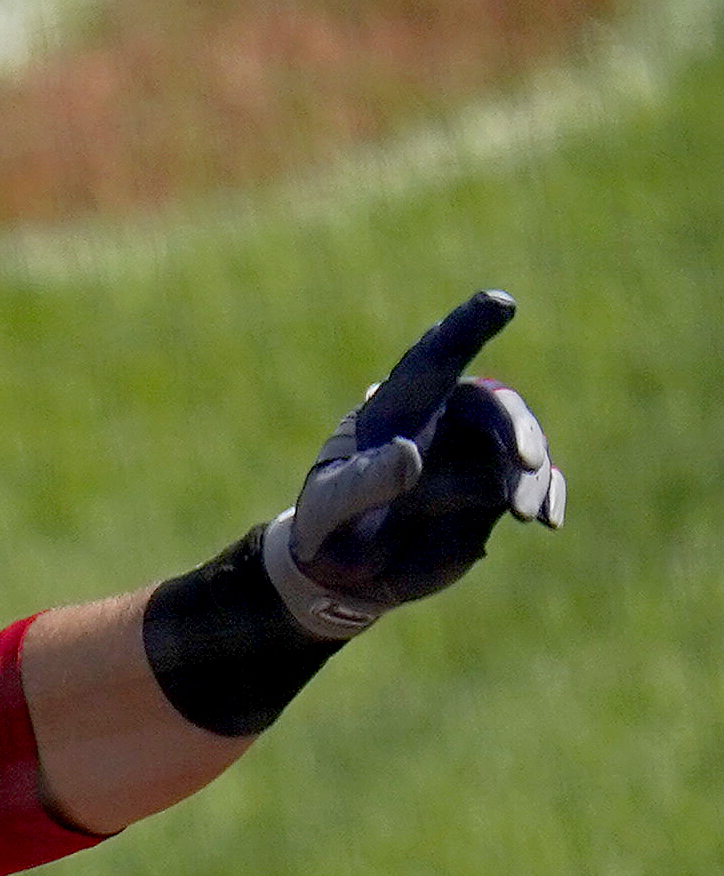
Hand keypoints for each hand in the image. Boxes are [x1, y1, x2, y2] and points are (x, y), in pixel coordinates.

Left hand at [264, 290, 564, 638]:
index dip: (466, 328)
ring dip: (532, 474)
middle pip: (492, 405)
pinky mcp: (493, 492)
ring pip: (520, 446)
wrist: (342, 573)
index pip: (433, 360)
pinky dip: (549, 494)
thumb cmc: (327, 528)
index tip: (500, 302)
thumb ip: (365, 481)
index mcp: (394, 411)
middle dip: (516, 427)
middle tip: (525, 461)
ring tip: (525, 514)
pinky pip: (535, 482)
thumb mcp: (330, 508)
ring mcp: (471, 458)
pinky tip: (549, 520)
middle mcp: (441, 425)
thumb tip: (412, 455)